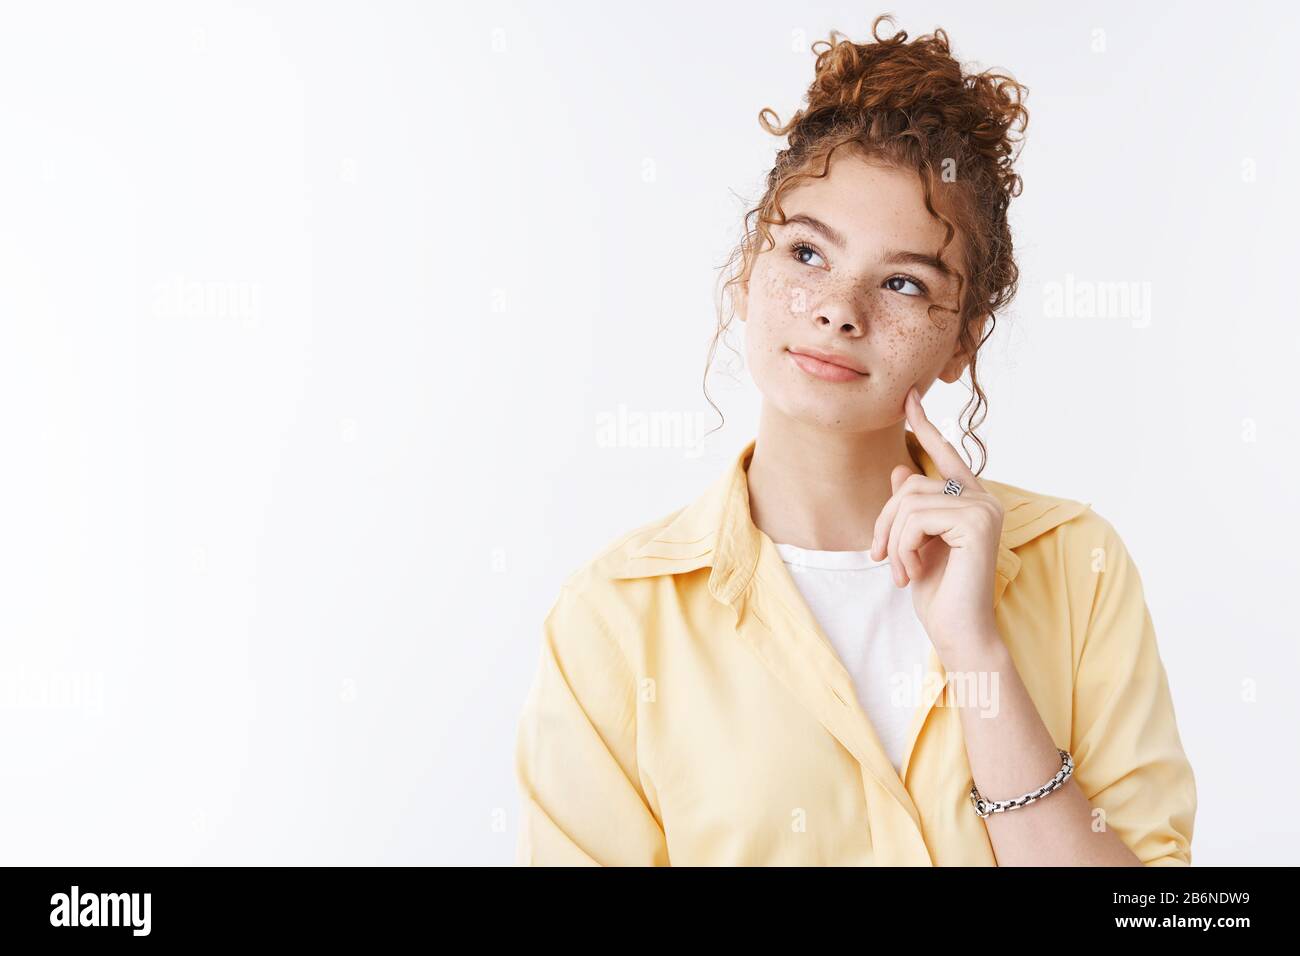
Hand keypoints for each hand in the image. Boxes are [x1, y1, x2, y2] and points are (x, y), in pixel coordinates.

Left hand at [868, 386, 1003, 652]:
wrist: (959, 634)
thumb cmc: (939, 595)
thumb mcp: (915, 545)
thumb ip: (912, 509)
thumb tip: (900, 471)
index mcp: (970, 501)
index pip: (945, 455)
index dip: (925, 426)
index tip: (908, 398)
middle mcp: (983, 499)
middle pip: (910, 485)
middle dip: (884, 522)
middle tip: (880, 558)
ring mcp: (984, 508)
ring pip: (908, 502)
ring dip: (892, 541)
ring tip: (899, 571)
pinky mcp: (977, 522)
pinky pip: (915, 519)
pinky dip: (901, 547)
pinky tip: (911, 572)